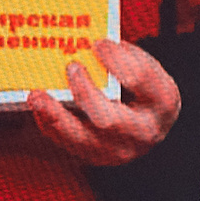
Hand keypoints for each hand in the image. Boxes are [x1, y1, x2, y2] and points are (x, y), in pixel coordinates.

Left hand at [27, 38, 181, 166]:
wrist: (149, 121)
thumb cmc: (143, 86)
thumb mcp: (144, 66)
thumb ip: (124, 56)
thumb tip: (91, 45)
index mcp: (163, 101)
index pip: (141, 80)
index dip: (118, 60)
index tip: (98, 43)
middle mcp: (144, 132)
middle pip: (108, 119)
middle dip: (85, 93)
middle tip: (71, 68)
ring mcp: (120, 150)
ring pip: (82, 138)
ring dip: (56, 116)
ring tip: (36, 96)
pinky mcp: (97, 156)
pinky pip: (68, 144)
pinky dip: (50, 124)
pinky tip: (39, 107)